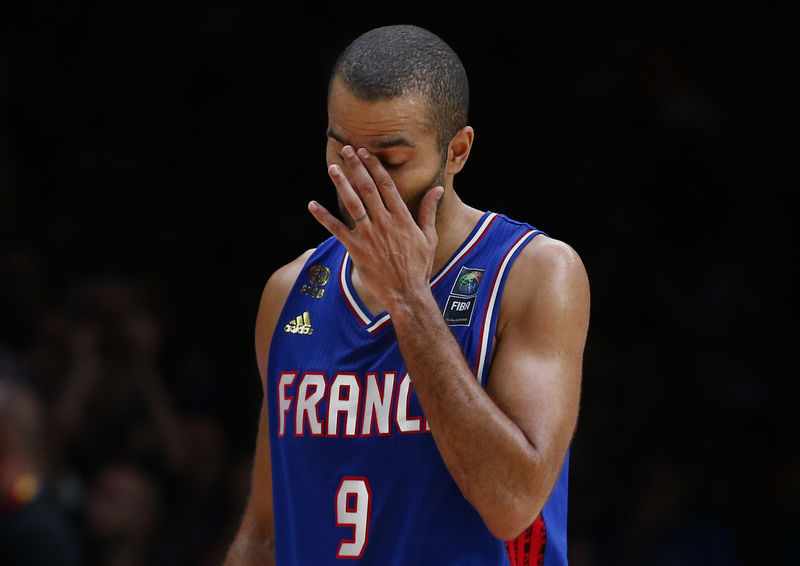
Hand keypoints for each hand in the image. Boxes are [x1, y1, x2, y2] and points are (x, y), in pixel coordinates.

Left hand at [308, 145, 443, 311]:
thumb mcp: (429, 237)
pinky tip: (312, 205)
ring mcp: (369, 236)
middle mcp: (385, 223)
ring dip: (341, 184)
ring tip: (332, 168)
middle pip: (368, 188)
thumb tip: (436, 188)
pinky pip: (337, 230)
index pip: (386, 185)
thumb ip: (428, 211)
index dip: (374, 167)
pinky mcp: (356, 250)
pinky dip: (323, 217)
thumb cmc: (419, 267)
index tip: (365, 153)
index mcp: (402, 218)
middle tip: (346, 150)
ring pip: (353, 204)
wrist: (407, 294)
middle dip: (356, 167)